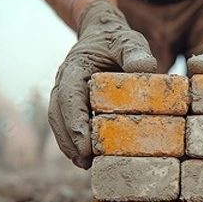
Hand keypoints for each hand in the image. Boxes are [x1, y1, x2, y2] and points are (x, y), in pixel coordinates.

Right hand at [49, 0, 156, 168]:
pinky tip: (86, 159)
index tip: (84, 145)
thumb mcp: (129, 42)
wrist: (104, 35)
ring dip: (68, 145)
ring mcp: (64, 94)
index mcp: (74, 68)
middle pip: (58, 115)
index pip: (68, 97)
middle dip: (69, 140)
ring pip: (58, 123)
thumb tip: (145, 67)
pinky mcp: (71, 104)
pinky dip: (73, 142)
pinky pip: (66, 125)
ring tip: (84, 166)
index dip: (74, 122)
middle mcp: (63, 82)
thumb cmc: (117, 40)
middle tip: (85, 163)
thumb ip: (135, 53)